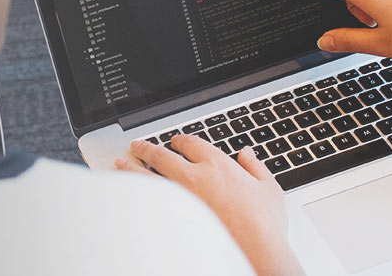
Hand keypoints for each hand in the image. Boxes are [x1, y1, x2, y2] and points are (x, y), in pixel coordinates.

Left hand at [116, 136, 303, 275]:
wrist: (253, 250)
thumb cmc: (263, 224)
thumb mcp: (269, 189)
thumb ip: (256, 167)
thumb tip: (247, 154)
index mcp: (218, 165)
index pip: (192, 144)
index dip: (181, 141)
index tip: (175, 142)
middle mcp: (194, 176)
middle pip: (163, 155)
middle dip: (148, 148)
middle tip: (138, 146)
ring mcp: (179, 197)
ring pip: (147, 175)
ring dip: (132, 166)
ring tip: (122, 163)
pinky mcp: (170, 217)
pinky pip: (146, 200)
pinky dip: (134, 193)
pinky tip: (127, 192)